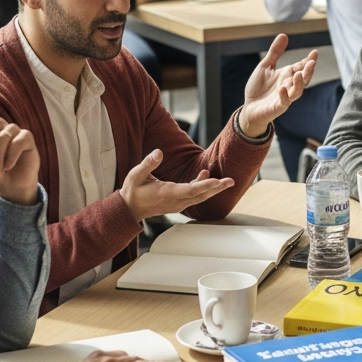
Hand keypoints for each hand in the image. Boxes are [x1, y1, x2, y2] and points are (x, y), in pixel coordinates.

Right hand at [119, 149, 235, 220]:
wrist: (129, 209)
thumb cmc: (133, 191)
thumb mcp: (136, 175)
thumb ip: (148, 163)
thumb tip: (159, 152)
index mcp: (167, 193)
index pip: (190, 190)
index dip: (205, 185)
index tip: (218, 181)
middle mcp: (176, 201)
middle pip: (201, 195)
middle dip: (217, 188)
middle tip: (231, 181)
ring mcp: (178, 204)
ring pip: (199, 197)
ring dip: (213, 189)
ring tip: (226, 181)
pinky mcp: (178, 203)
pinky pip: (194, 196)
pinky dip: (202, 187)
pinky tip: (205, 175)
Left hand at [236, 34, 317, 137]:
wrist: (250, 108)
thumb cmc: (258, 88)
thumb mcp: (265, 66)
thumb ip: (275, 53)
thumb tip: (284, 35)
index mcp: (287, 75)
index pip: (301, 67)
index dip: (308, 60)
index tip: (315, 53)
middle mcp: (289, 85)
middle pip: (303, 78)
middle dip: (309, 71)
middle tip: (312, 63)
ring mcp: (285, 97)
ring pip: (297, 91)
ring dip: (299, 83)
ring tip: (299, 74)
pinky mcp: (278, 107)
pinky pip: (284, 102)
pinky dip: (284, 95)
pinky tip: (282, 88)